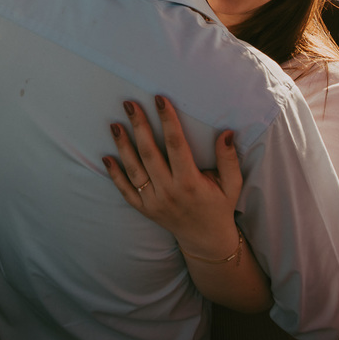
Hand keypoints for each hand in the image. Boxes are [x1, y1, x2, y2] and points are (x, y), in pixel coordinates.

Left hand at [104, 96, 243, 259]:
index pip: (176, 145)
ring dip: (123, 146)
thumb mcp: (232, 184)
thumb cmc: (220, 206)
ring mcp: (154, 202)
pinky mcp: (145, 209)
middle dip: (139, 126)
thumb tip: (227, 133)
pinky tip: (106, 157)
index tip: (159, 100)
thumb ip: (229, 159)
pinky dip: (114, 174)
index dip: (167, 120)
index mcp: (190, 182)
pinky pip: (126, 190)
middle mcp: (169, 192)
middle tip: (129, 104)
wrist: (206, 240)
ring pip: (134, 170)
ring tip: (115, 124)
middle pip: (149, 153)